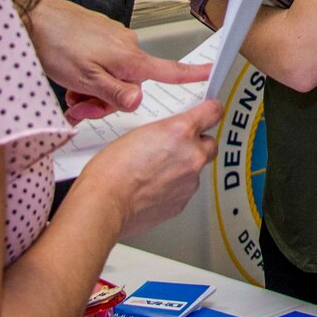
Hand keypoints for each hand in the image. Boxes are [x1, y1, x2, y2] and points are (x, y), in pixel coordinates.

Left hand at [26, 0, 209, 117]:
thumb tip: (138, 102)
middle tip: (80, 106)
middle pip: (130, 85)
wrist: (33, 19)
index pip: (167, 70)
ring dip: (92, 91)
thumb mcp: (86, 79)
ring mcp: (111, 39)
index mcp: (128, 57)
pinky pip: (101, 64)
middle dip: (106, 101)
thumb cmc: (56, 44)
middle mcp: (125, 46)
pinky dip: (87, 76)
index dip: (190, 74)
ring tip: (70, 93)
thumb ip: (114, 93)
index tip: (209, 73)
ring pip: (112, 77)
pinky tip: (69, 78)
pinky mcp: (98, 36)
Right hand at [73, 100, 221, 236]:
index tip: (210, 112)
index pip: (212, 113)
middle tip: (177, 147)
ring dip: (183, 168)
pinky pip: (185, 189)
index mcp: (180, 131)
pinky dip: (174, 187)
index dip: (211, 111)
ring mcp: (189, 182)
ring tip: (156, 171)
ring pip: (196, 169)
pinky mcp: (183, 203)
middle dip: (197, 144)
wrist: (105, 204)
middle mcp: (192, 156)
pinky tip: (153, 187)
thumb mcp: (139, 133)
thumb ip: (165, 132)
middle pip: (210, 145)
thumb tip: (173, 136)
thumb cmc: (111, 170)